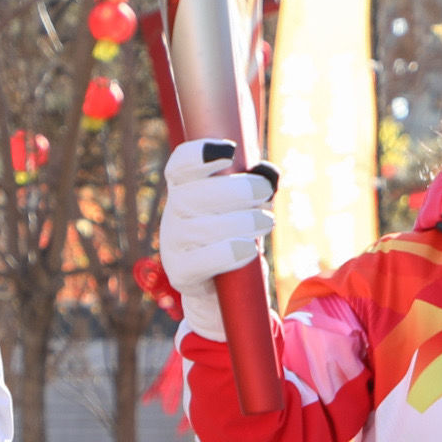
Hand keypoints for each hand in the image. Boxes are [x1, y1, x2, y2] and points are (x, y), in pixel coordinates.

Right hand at [157, 139, 278, 340]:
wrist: (223, 291)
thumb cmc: (235, 238)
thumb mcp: (248, 209)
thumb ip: (258, 186)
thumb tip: (268, 171)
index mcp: (185, 190)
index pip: (180, 166)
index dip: (199, 154)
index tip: (230, 150)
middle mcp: (174, 215)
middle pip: (192, 195)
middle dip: (236, 190)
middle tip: (266, 193)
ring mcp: (173, 246)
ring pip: (199, 229)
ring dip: (240, 222)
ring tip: (266, 222)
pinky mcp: (181, 275)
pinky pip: (200, 262)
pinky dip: (227, 254)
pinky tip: (249, 251)